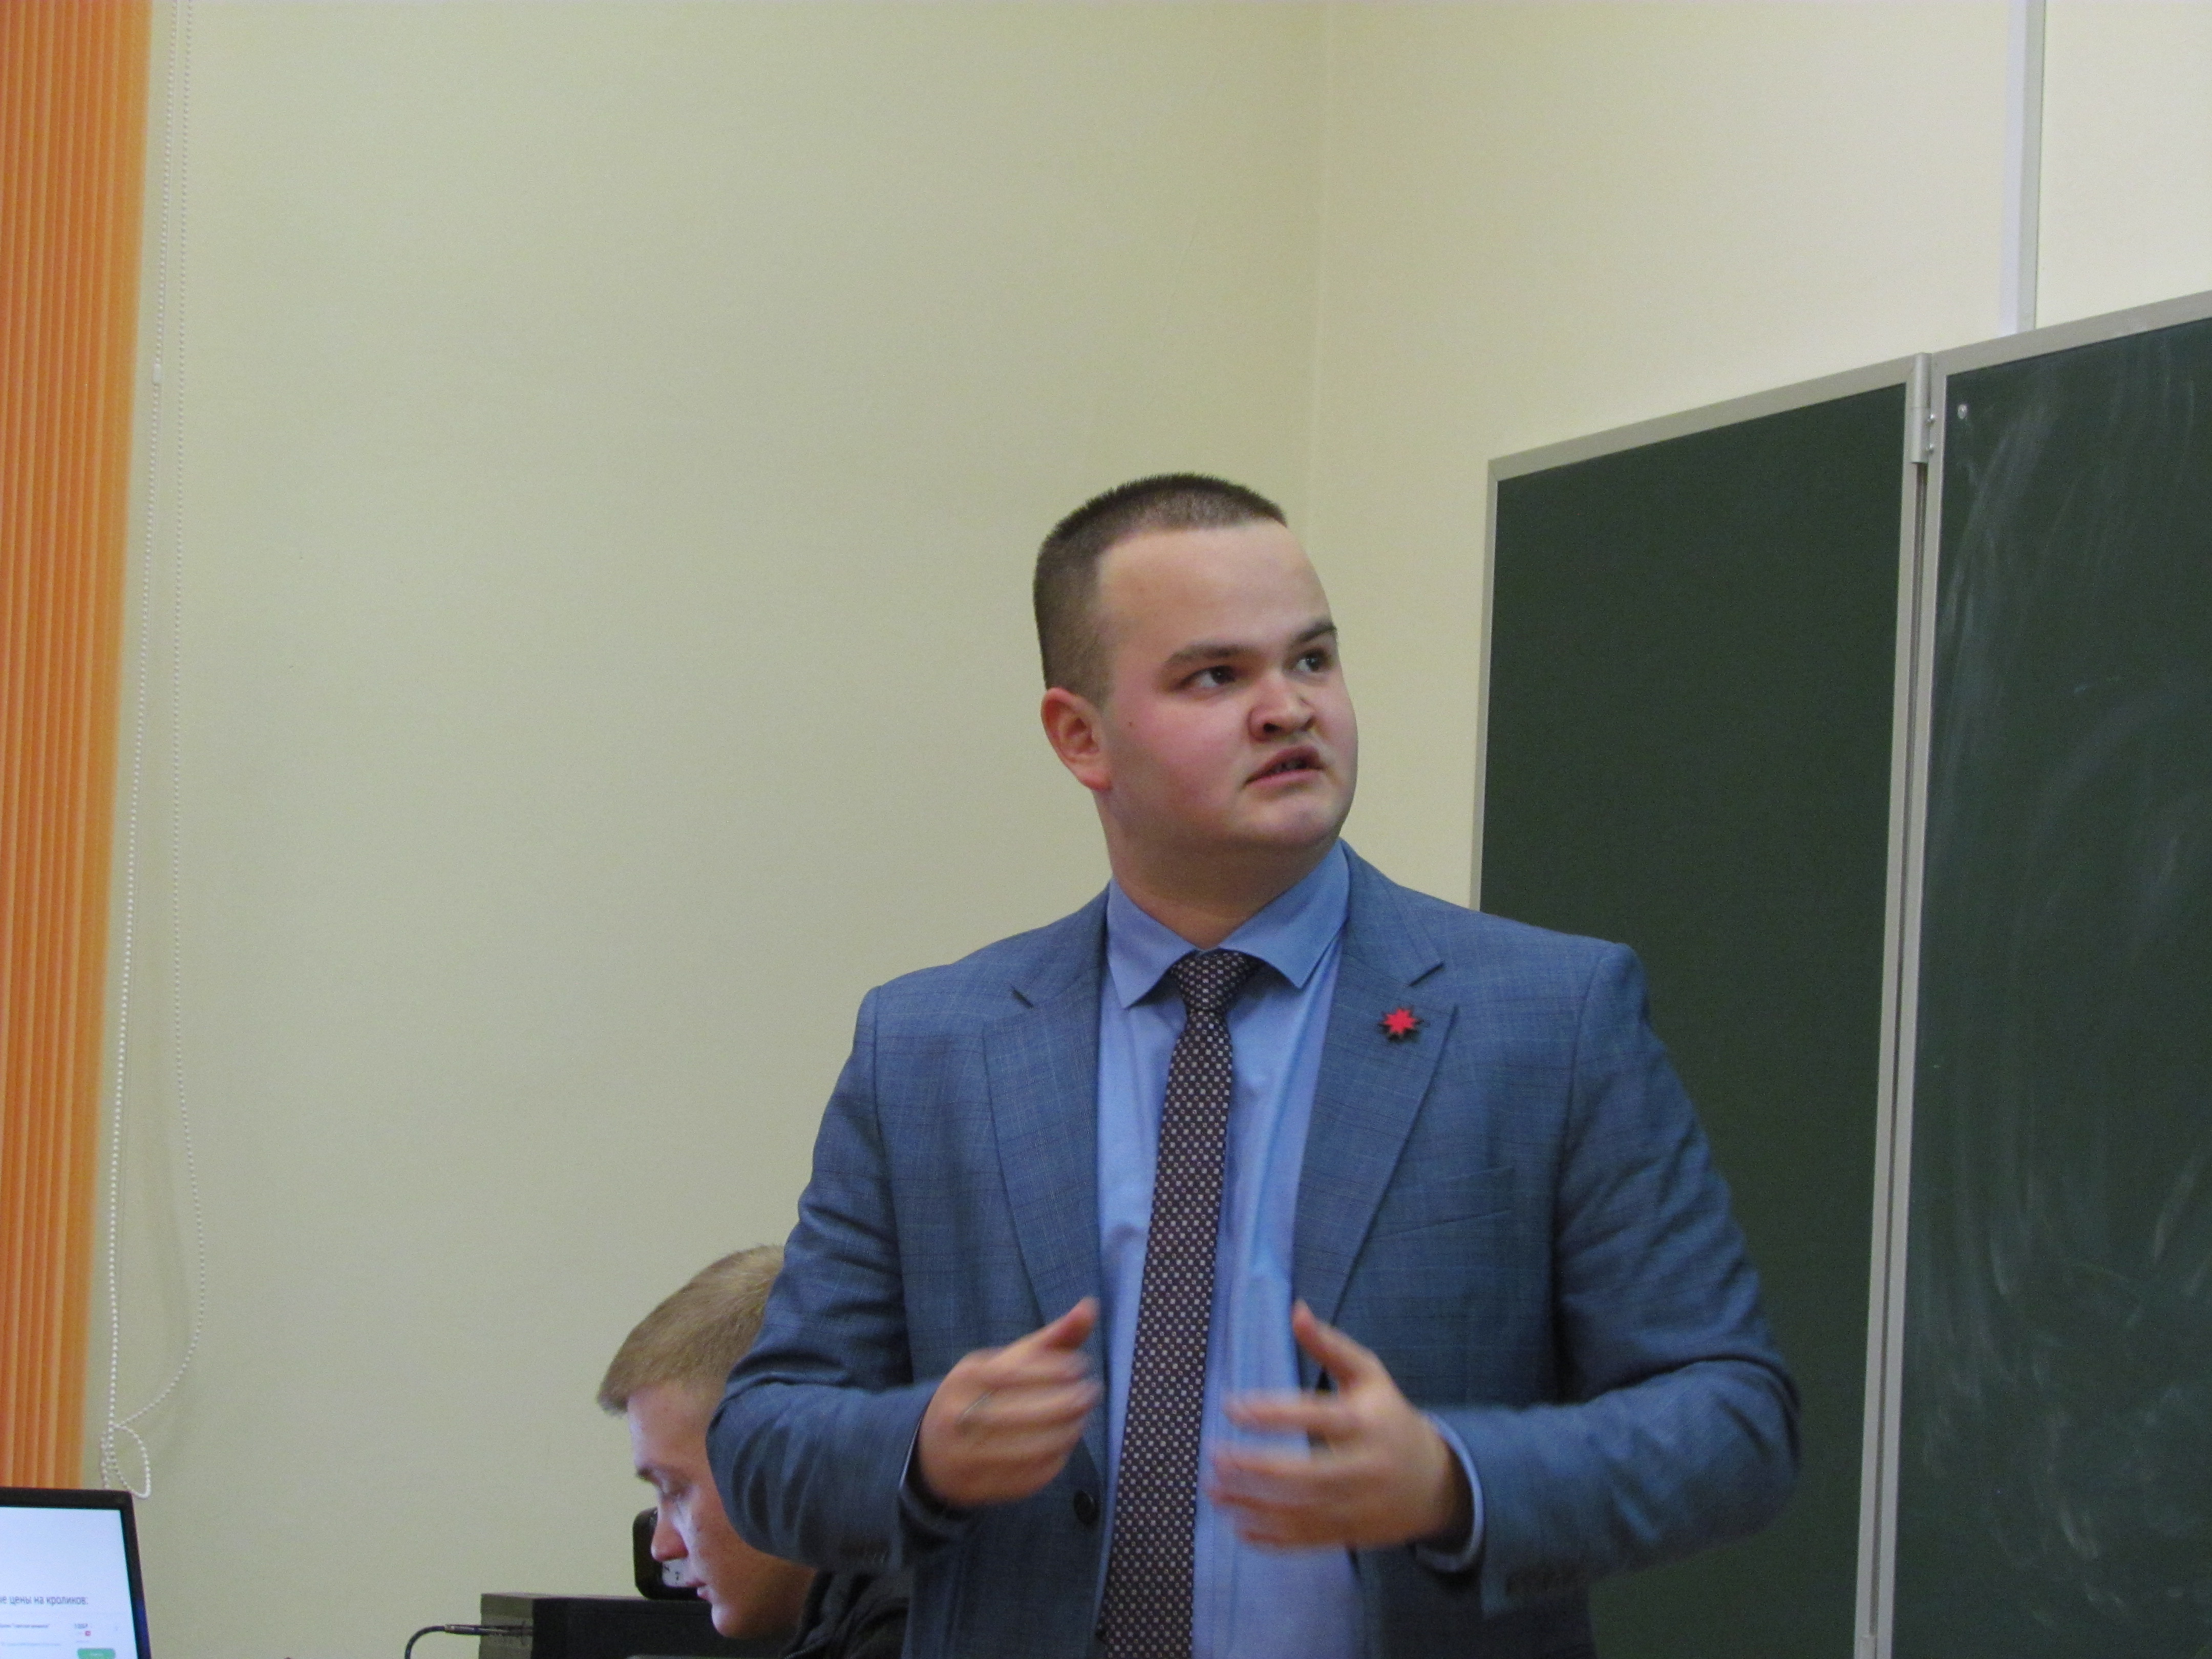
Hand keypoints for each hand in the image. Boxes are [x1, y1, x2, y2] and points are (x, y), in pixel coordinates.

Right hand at [917, 1299, 1099, 1509]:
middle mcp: (958, 1415)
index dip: (1054, 1369)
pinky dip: (1051, 1464)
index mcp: (964, 1377)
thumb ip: (1051, 1337)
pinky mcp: (975, 1488)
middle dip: (1065, 1403)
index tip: (1082, 1366)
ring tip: (1080, 1422)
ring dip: (1064, 1435)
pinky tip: (1063, 1448)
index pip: (1014, 1371)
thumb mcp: (1007, 1361)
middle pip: (1022, 1412)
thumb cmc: (983, 1394)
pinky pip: (1023, 1479)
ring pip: (1027, 1449)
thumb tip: (1090, 1306)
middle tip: (1090, 1394)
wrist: (930, 1449)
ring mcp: (963, 1456)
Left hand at [1209, 1301, 1471, 1549]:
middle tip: (1215, 1457)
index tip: (1232, 1406)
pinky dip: (1273, 1539)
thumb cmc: (1390, 1417)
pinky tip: (1239, 1528)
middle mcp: (1367, 1467)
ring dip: (1254, 1505)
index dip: (1274, 1412)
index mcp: (1367, 1422)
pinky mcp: (1355, 1534)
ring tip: (1214, 1491)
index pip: (1317, 1416)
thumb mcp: (1369, 1375)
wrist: (1438, 1482)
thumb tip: (1296, 1309)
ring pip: (1304, 1511)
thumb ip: (1330, 1344)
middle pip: (1309, 1474)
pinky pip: (1311, 1540)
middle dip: (1257, 1467)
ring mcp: (1362, 1506)